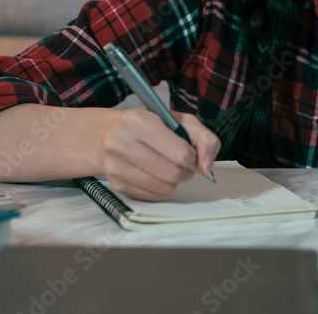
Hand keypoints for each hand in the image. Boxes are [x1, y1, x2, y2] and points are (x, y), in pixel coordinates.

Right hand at [100, 107, 220, 200]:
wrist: (111, 134)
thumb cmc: (149, 125)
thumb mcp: (179, 120)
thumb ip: (203, 138)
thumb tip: (207, 166)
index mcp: (138, 121)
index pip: (180, 152)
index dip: (194, 157)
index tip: (192, 154)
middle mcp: (121, 143)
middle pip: (173, 173)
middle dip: (185, 171)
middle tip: (183, 163)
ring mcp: (116, 166)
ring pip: (164, 188)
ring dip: (175, 181)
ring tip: (171, 168)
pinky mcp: (117, 185)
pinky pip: (154, 196)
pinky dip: (162, 188)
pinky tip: (157, 175)